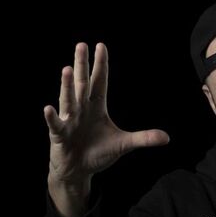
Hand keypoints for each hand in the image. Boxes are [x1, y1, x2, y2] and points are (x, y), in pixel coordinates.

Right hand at [44, 42, 169, 186]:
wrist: (79, 171)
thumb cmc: (98, 153)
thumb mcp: (123, 145)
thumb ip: (143, 138)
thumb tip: (167, 138)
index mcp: (96, 107)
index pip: (99, 82)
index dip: (100, 65)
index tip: (101, 46)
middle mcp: (81, 109)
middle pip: (82, 84)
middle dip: (82, 65)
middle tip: (81, 45)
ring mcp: (70, 121)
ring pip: (68, 100)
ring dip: (67, 85)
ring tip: (67, 69)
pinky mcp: (60, 136)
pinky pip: (56, 125)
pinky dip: (52, 117)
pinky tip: (48, 108)